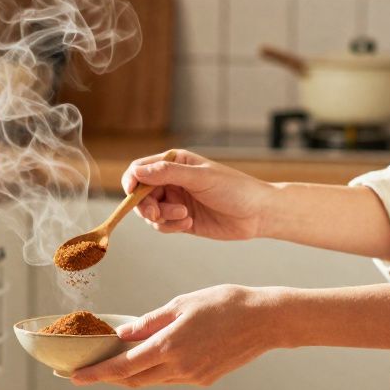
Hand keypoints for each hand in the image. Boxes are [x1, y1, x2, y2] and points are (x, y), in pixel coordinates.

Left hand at [70, 285, 280, 387]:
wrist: (267, 320)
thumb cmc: (225, 303)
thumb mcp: (182, 303)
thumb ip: (150, 321)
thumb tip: (123, 335)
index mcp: (170, 347)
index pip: (123, 367)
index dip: (96, 374)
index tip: (74, 377)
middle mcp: (179, 368)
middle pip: (133, 379)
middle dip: (108, 377)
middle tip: (87, 371)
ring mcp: (193, 377)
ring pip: (152, 380)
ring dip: (132, 373)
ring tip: (115, 361)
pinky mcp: (205, 379)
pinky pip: (171, 377)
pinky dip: (156, 369)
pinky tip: (152, 356)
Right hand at [122, 150, 275, 240]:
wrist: (258, 214)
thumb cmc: (235, 189)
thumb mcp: (200, 178)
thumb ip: (168, 173)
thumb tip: (137, 172)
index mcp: (174, 163)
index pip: (140, 169)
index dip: (132, 181)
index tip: (132, 193)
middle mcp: (172, 181)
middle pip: (141, 194)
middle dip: (146, 206)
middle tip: (157, 214)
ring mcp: (175, 201)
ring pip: (150, 212)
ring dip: (163, 217)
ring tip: (184, 216)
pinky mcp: (181, 220)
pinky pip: (163, 225)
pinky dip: (171, 226)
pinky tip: (190, 222)